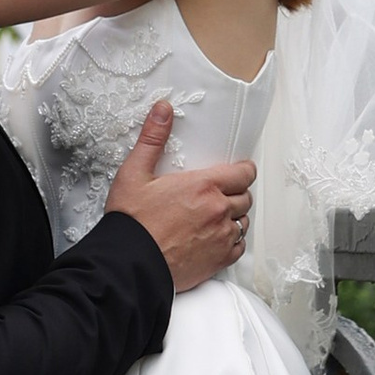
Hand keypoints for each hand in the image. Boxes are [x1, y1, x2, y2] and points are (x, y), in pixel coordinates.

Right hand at [103, 99, 254, 292]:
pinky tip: (214, 239)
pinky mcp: (219, 260)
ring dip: (234, 218)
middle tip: (218, 196)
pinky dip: (231, 242)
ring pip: (243, 222)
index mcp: (204, 186)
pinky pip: (239, 247)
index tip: (236, 172)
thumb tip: (163, 110)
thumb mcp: (135, 174)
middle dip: (236, 194)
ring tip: (214, 218)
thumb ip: (152, 139)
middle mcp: (218, 210)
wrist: (129, 264)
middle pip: (245, 197)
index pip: (244, 173)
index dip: (243, 171)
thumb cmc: (131, 222)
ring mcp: (221, 237)